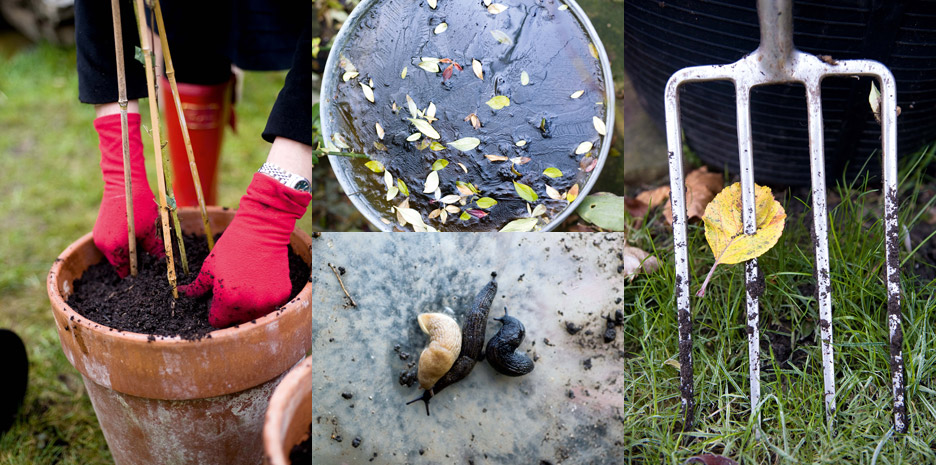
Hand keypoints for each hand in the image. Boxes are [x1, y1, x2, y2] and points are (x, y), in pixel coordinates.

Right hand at [92, 113, 163, 277]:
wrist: (124, 184)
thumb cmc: (138, 206)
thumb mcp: (151, 229)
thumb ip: (154, 248)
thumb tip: (161, 260)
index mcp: (114, 248)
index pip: (124, 270)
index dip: (137, 271)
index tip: (148, 268)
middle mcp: (102, 245)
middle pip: (119, 262)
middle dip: (132, 260)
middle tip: (148, 254)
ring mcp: (98, 236)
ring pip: (115, 252)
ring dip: (127, 251)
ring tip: (142, 242)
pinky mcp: (99, 228)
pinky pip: (111, 243)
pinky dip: (122, 243)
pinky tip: (134, 234)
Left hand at [180, 173, 310, 327]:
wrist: (263, 230)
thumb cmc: (233, 246)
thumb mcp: (209, 266)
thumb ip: (197, 287)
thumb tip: (184, 295)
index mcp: (228, 300)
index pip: (217, 322)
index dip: (214, 311)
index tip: (217, 299)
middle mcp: (250, 305)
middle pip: (236, 321)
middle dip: (231, 310)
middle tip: (233, 289)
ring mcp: (269, 301)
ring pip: (254, 316)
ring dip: (249, 306)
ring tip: (247, 285)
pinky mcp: (283, 295)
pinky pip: (270, 306)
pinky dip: (265, 298)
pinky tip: (261, 281)